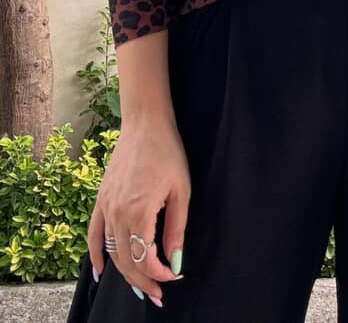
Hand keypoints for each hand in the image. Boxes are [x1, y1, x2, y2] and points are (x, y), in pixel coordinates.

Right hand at [87, 119, 190, 307]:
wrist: (145, 124)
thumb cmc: (168, 152)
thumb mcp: (182, 191)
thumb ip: (177, 229)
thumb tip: (176, 261)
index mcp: (139, 211)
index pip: (145, 258)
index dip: (160, 273)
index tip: (174, 275)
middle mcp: (117, 213)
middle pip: (126, 261)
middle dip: (143, 282)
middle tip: (158, 295)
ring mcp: (106, 206)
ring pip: (111, 251)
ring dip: (125, 273)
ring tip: (141, 288)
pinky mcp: (101, 198)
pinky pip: (94, 234)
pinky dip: (95, 255)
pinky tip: (99, 272)